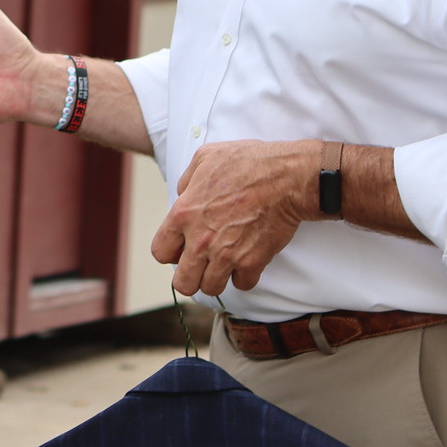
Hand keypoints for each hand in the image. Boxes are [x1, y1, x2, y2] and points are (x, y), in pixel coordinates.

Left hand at [152, 139, 318, 296]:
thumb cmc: (248, 163)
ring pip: (210, 288)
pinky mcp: (251, 262)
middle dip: (190, 276)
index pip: (160, 251)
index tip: (182, 248)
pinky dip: (244, 276)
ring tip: (225, 262)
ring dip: (217, 278)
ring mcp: (225, 254)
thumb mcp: (205, 158)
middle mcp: (200, 240)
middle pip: (182, 282)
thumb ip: (187, 180)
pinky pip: (242, 284)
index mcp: (184, 214)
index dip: (171, 252)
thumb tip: (183, 194)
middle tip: (202, 264)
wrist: (285, 178)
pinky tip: (247, 259)